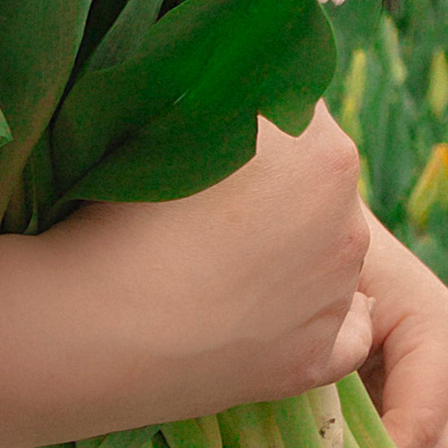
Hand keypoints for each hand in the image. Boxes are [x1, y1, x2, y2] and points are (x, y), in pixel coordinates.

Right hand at [74, 107, 373, 428]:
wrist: (97, 326)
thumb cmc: (122, 211)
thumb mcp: (177, 118)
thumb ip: (231, 96)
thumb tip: (241, 86)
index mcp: (327, 157)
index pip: (299, 109)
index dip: (251, 117)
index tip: (207, 134)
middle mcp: (350, 227)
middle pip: (319, 186)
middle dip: (279, 186)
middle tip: (204, 203)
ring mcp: (335, 299)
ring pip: (328, 255)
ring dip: (292, 249)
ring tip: (214, 261)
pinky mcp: (316, 360)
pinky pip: (343, 330)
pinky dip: (315, 320)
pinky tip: (265, 313)